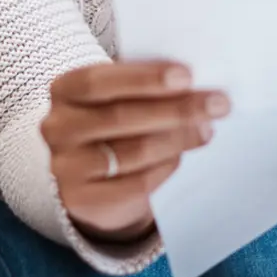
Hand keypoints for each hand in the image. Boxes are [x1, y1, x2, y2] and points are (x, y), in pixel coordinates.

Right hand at [41, 60, 228, 243]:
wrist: (90, 175)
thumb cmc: (115, 121)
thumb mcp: (120, 96)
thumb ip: (147, 86)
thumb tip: (198, 83)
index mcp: (64, 90)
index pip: (99, 81)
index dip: (144, 78)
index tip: (187, 76)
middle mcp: (57, 128)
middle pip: (121, 117)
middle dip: (177, 109)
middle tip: (218, 104)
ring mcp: (65, 167)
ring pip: (133, 151)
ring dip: (178, 138)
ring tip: (207, 129)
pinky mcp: (81, 201)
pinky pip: (135, 183)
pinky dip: (165, 167)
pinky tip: (182, 157)